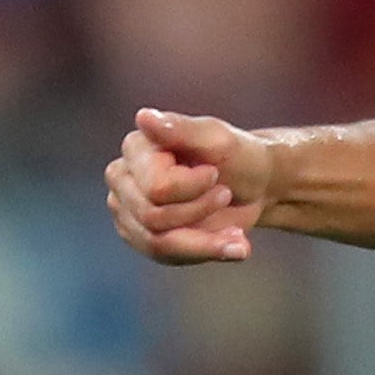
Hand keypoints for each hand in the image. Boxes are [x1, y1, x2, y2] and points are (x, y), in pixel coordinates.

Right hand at [106, 107, 272, 263]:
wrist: (251, 186)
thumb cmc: (235, 155)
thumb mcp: (216, 139)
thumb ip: (180, 130)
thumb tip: (144, 117)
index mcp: (135, 147)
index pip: (156, 188)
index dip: (194, 187)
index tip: (214, 173)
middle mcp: (122, 179)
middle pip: (153, 218)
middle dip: (199, 211)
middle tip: (223, 194)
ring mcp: (128, 211)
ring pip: (157, 243)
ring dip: (205, 239)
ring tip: (233, 228)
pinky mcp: (141, 238)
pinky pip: (165, 257)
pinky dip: (203, 252)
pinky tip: (229, 243)